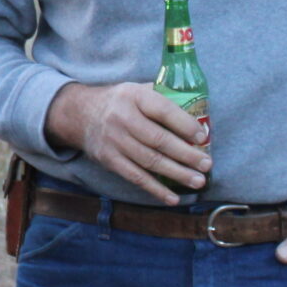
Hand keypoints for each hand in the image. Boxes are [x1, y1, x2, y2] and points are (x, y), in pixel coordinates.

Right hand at [43, 82, 211, 204]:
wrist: (80, 114)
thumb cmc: (121, 102)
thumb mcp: (137, 89)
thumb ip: (164, 96)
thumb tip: (201, 111)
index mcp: (134, 96)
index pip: (163, 110)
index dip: (185, 124)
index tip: (203, 137)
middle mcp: (122, 118)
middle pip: (158, 140)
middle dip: (186, 154)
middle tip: (207, 164)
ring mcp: (115, 141)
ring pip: (150, 161)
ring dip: (177, 173)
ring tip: (198, 181)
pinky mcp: (109, 160)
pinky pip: (136, 177)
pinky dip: (156, 189)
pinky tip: (173, 197)